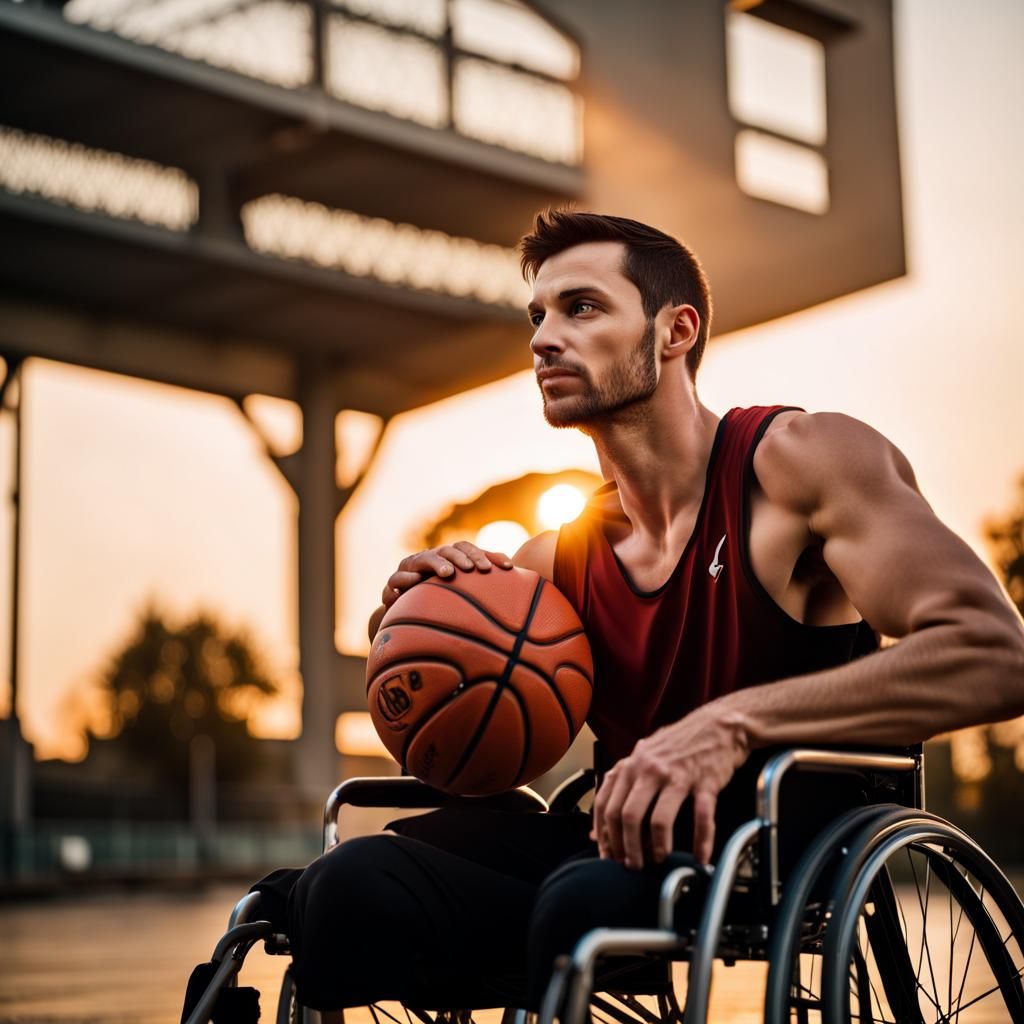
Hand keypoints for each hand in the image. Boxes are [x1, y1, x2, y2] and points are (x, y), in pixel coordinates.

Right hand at [380, 541, 512, 608]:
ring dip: (436, 564)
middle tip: (473, 569)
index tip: (506, 568)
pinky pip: (395, 580)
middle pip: (448, 550)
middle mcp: (430, 558)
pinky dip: (403, 581)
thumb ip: (483, 580)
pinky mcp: (394, 584)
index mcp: (447, 557)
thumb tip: (514, 574)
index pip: (468, 549)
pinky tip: (413, 584)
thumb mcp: (460, 588)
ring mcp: (410, 569)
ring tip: (448, 574)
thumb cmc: (437, 595)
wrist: (403, 609)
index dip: (485, 555)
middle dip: (462, 558)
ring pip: (422, 560)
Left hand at [590, 702, 749, 868]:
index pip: (605, 804)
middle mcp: (649, 768)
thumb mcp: (644, 758)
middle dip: (627, 848)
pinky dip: (701, 842)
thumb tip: (597, 830)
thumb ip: (621, 787)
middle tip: (632, 866)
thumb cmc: (679, 745)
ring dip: (657, 848)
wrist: (719, 725)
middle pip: (627, 815)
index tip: (609, 856)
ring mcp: (677, 775)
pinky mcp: (705, 782)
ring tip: (658, 860)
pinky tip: (700, 857)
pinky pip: (701, 818)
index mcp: (631, 764)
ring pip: (658, 820)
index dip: (605, 835)